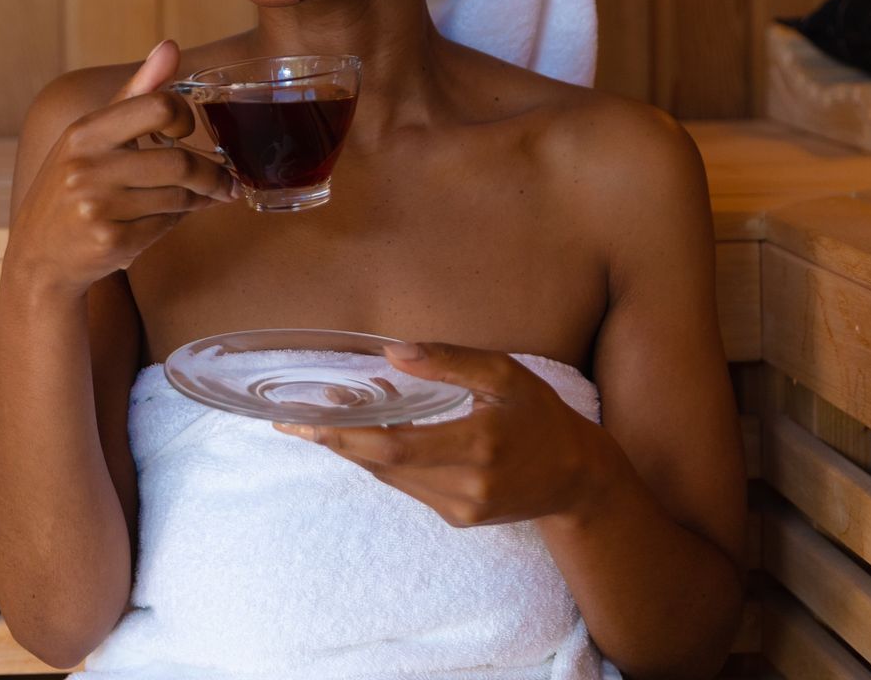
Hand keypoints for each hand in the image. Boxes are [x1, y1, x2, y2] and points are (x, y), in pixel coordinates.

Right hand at [5, 40, 239, 298]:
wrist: (37, 255)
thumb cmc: (71, 186)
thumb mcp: (91, 136)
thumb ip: (135, 92)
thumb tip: (170, 46)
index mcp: (84, 132)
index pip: (158, 106)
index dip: (185, 117)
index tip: (186, 130)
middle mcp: (86, 167)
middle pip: (179, 161)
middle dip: (211, 175)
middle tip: (223, 182)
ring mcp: (96, 207)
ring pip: (178, 198)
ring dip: (196, 201)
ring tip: (197, 200)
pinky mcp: (110, 242)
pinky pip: (166, 228)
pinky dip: (175, 224)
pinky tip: (166, 221)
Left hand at [274, 342, 618, 527]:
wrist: (577, 478)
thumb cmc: (540, 416)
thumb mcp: (505, 375)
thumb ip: (450, 361)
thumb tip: (393, 352)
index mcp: (479, 445)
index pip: (394, 445)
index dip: (345, 434)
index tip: (306, 421)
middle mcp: (467, 485)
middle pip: (383, 465)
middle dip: (336, 441)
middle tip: (293, 422)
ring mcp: (461, 509)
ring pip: (390, 478)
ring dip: (355, 449)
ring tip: (323, 419)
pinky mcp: (458, 518)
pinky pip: (407, 486)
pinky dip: (382, 461)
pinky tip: (367, 435)